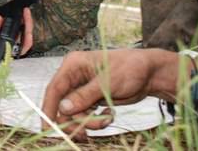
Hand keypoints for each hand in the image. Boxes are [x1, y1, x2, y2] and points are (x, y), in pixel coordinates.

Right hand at [0, 7, 32, 62]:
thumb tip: (0, 18)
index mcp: (9, 52)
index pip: (25, 44)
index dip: (28, 31)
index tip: (26, 19)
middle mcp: (10, 49)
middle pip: (25, 36)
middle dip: (27, 23)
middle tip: (26, 11)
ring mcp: (8, 44)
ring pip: (20, 33)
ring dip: (22, 23)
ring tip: (23, 12)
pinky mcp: (3, 39)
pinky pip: (13, 31)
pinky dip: (15, 23)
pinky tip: (16, 17)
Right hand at [42, 49, 179, 139]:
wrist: (150, 74)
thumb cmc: (130, 68)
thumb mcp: (108, 82)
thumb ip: (85, 96)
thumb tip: (63, 108)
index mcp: (73, 65)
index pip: (54, 88)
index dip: (49, 108)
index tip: (47, 127)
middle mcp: (73, 77)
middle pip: (62, 105)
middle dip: (75, 120)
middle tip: (87, 133)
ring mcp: (81, 90)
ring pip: (73, 114)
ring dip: (88, 122)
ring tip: (106, 121)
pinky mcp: (89, 100)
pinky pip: (83, 116)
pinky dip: (94, 121)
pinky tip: (108, 116)